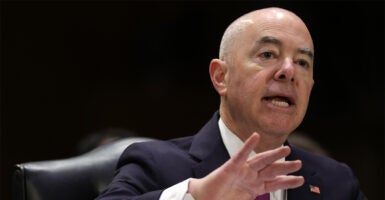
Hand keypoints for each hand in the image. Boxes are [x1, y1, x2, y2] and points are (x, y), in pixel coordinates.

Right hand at [188, 132, 303, 199]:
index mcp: (255, 188)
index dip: (288, 181)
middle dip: (286, 167)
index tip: (300, 179)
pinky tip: (255, 136)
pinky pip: (241, 155)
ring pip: (261, 161)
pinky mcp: (231, 167)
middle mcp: (251, 177)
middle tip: (299, 163)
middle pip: (272, 171)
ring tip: (286, 149)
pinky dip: (248, 145)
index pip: (275, 183)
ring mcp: (242, 171)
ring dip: (274, 155)